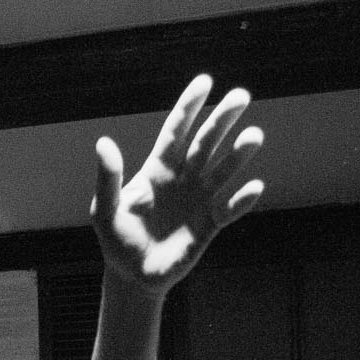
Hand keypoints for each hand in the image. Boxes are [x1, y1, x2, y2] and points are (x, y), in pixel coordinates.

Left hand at [91, 75, 264, 296]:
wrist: (133, 277)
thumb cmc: (116, 240)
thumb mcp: (105, 210)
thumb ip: (108, 178)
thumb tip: (103, 143)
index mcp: (157, 169)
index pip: (177, 131)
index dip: (189, 106)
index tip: (205, 82)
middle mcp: (183, 178)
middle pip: (206, 142)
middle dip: (223, 119)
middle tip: (242, 95)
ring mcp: (199, 200)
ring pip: (222, 170)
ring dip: (238, 154)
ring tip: (255, 135)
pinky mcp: (210, 225)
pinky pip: (230, 209)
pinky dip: (242, 200)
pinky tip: (255, 188)